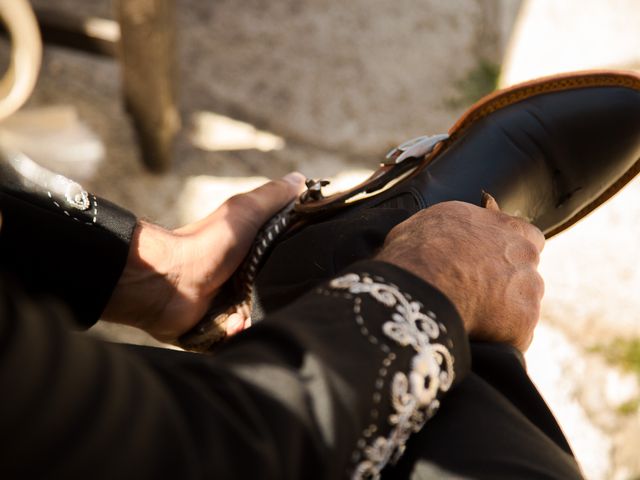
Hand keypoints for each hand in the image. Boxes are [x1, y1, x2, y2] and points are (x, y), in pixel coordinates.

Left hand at [102, 173, 305, 341]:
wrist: (166, 281)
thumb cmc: (207, 243)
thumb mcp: (244, 210)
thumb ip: (273, 196)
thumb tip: (300, 179)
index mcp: (253, 252)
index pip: (287, 263)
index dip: (295, 271)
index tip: (304, 276)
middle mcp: (243, 278)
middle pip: (276, 296)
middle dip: (276, 304)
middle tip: (270, 302)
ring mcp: (229, 304)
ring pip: (259, 321)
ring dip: (253, 321)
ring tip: (241, 316)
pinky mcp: (216, 328)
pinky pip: (238, 338)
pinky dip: (235, 333)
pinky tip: (229, 325)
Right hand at [375, 197, 544, 351]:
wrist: (418, 287)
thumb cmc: (417, 251)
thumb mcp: (435, 220)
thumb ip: (459, 226)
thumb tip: (450, 233)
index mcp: (505, 227)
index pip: (528, 236)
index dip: (510, 251)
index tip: (493, 262)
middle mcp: (524, 254)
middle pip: (526, 273)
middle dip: (507, 284)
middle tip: (475, 293)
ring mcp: (529, 290)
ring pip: (523, 305)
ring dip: (503, 312)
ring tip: (470, 316)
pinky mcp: (524, 322)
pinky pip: (516, 335)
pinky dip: (499, 339)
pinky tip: (475, 336)